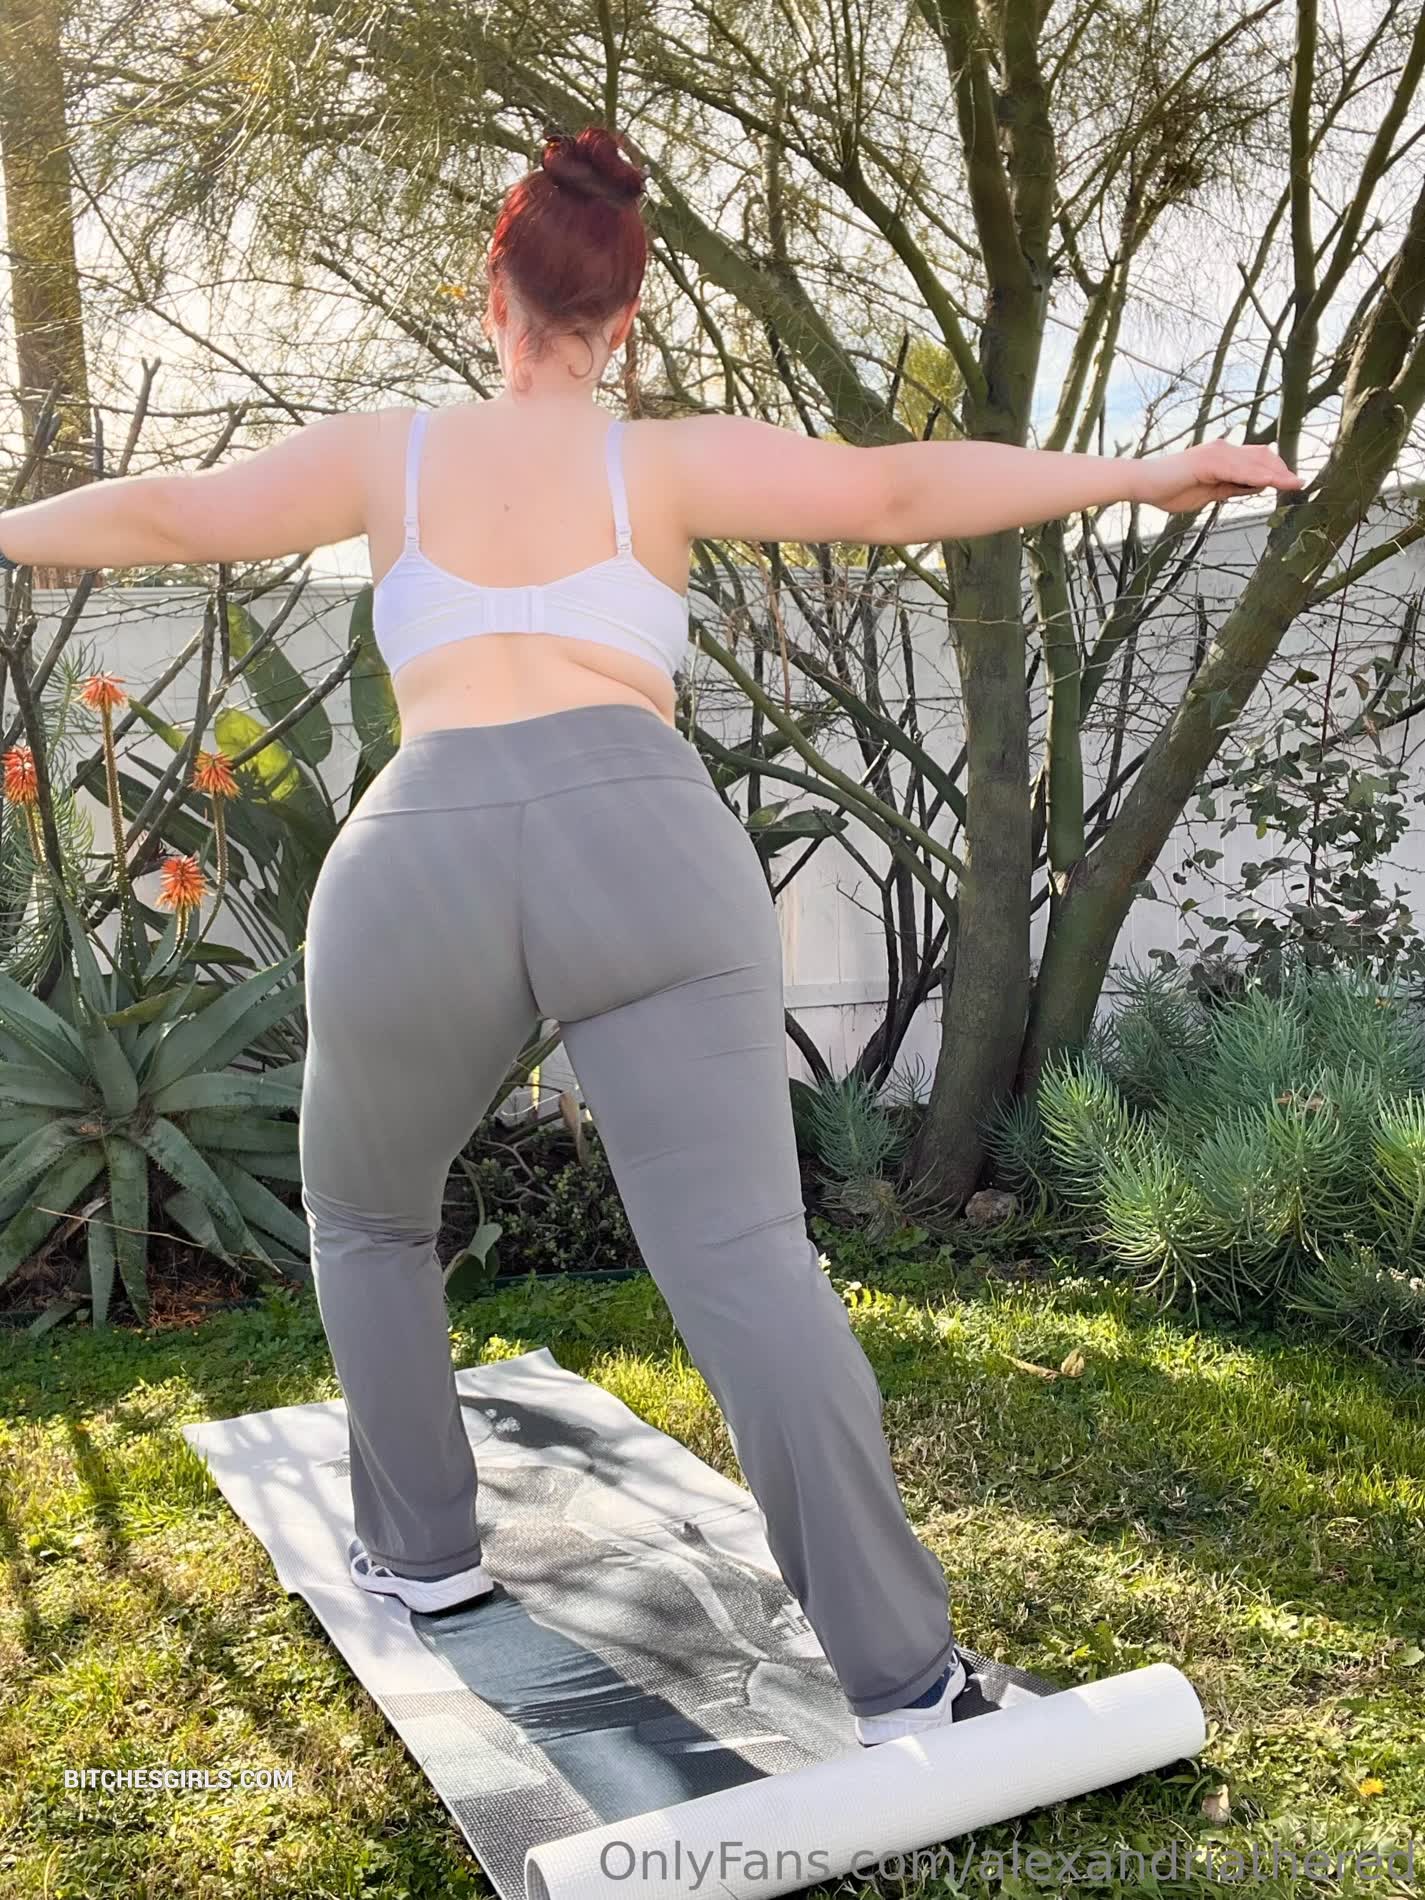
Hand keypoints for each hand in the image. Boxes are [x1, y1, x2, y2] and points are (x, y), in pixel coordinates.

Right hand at [1134, 439, 1304, 513]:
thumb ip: (1232, 488)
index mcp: (1222, 457)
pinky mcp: (1206, 461)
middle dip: (1282, 470)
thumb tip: (1256, 486)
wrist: (1143, 484)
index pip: (1257, 460)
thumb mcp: (1209, 493)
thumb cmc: (1169, 490)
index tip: (1293, 482)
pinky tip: (1270, 483)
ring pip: (1253, 463)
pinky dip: (1255, 476)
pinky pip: (1237, 470)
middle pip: (1261, 457)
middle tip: (1300, 484)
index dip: (1277, 470)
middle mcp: (1222, 450)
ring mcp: (1215, 454)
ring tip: (1293, 483)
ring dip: (1275, 473)